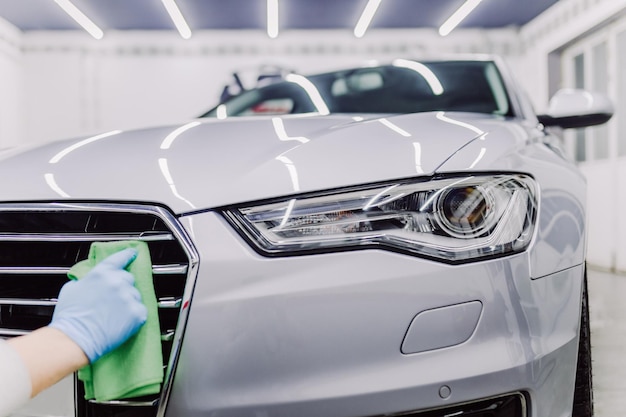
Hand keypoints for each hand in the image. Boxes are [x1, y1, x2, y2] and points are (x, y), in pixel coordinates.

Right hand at [49, 248, 147, 362]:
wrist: (75, 340)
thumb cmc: (70, 317)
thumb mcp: (71, 289)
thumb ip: (86, 280)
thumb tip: (92, 280)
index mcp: (102, 273)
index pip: (120, 258)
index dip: (128, 255)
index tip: (133, 253)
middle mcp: (118, 282)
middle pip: (128, 278)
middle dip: (122, 286)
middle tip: (112, 299)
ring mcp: (129, 297)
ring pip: (135, 294)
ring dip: (128, 301)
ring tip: (113, 314)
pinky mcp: (137, 313)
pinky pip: (140, 309)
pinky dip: (133, 314)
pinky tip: (121, 321)